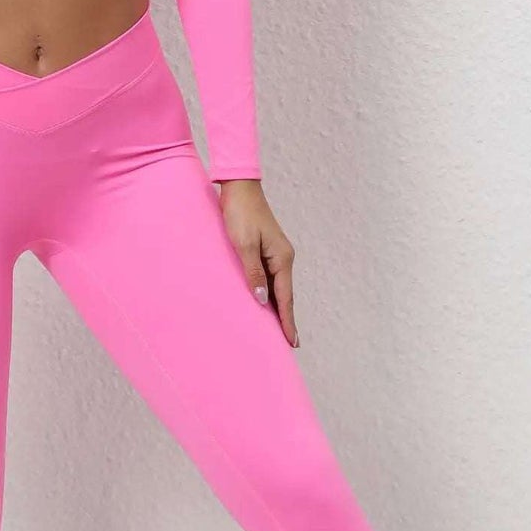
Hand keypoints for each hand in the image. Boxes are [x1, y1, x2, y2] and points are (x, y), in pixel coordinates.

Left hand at [217, 179, 297, 347]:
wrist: (239, 187)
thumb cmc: (240, 213)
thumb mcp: (243, 244)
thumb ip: (253, 273)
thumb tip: (263, 301)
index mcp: (282, 258)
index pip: (285, 298)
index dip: (287, 321)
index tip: (291, 342)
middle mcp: (283, 258)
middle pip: (285, 295)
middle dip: (287, 319)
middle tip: (289, 344)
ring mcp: (276, 253)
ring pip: (278, 287)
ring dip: (279, 308)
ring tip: (279, 330)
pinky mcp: (266, 249)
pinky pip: (271, 278)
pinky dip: (271, 294)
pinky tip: (266, 302)